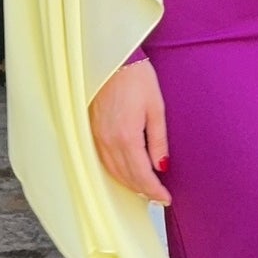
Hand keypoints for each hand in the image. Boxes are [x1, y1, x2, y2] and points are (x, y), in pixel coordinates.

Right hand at [90, 58, 171, 203]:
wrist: (113, 58)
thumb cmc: (137, 78)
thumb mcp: (156, 108)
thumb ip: (159, 140)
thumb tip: (162, 166)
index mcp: (127, 136)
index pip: (141, 174)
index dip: (154, 190)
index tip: (165, 198)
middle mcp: (108, 140)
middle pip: (126, 177)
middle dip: (143, 190)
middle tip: (158, 197)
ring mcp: (97, 136)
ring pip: (112, 171)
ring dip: (129, 184)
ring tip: (145, 189)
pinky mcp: (91, 131)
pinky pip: (103, 160)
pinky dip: (115, 172)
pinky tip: (126, 173)